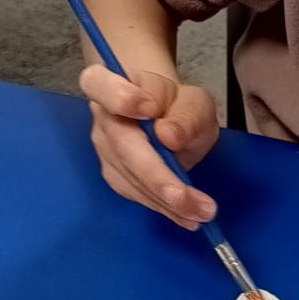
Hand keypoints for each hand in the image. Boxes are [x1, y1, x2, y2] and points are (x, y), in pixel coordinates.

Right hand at [80, 63, 219, 227]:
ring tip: (201, 211)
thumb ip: (185, 115)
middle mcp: (101, 118)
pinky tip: (187, 215)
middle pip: (120, 146)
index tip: (149, 109)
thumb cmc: (178, 105)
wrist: (168, 119)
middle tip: (185, 195)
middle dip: (155, 175)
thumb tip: (168, 136)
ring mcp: (104, 150)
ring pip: (129, 178)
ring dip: (165, 200)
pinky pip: (136, 195)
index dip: (119, 97)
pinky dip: (164, 207)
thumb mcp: (194, 102)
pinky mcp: (115, 176)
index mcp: (111, 84)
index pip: (98, 84)